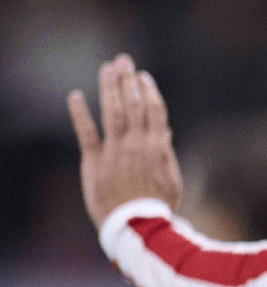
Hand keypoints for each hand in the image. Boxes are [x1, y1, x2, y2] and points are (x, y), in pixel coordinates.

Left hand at [69, 54, 182, 228]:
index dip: (147, 90)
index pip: (153, 109)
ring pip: (112, 112)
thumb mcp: (171, 176)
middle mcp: (136, 143)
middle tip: (123, 60)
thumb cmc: (158, 203)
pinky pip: (86, 133)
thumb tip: (163, 129)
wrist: (137, 226)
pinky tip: (76, 96)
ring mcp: (115, 151)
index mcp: (157, 145)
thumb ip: (164, 151)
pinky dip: (80, 114)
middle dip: (128, 80)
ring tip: (107, 68)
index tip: (142, 75)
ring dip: (109, 88)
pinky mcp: (95, 162)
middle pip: (132, 104)